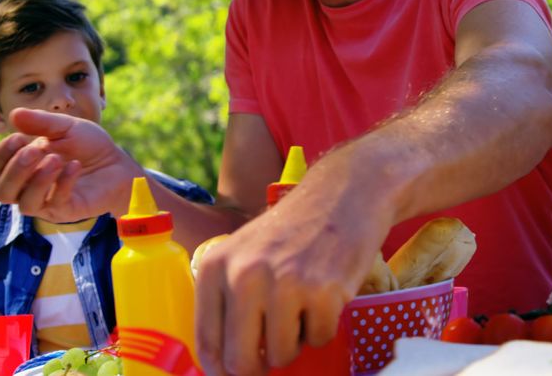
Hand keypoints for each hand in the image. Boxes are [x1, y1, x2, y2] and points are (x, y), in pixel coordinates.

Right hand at [0, 108, 141, 220]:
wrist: (117, 163)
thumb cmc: (87, 145)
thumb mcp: (65, 127)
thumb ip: (40, 122)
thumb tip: (14, 114)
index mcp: (21, 165)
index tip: (19, 138)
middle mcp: (28, 187)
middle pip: (2, 192)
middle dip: (15, 170)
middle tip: (35, 150)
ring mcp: (45, 202)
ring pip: (24, 204)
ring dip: (37, 180)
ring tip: (56, 159)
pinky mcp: (65, 211)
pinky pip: (55, 203)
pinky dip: (63, 183)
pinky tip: (75, 166)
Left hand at [194, 157, 394, 374]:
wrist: (344, 194)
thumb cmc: (294, 230)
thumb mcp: (245, 252)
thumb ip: (229, 298)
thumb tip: (223, 363)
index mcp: (217, 267)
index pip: (207, 342)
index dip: (221, 370)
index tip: (235, 373)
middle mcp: (244, 275)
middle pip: (241, 361)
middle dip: (259, 368)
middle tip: (273, 355)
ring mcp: (284, 284)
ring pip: (282, 356)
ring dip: (296, 343)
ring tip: (303, 308)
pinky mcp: (323, 292)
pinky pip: (319, 340)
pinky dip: (324, 328)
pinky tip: (326, 297)